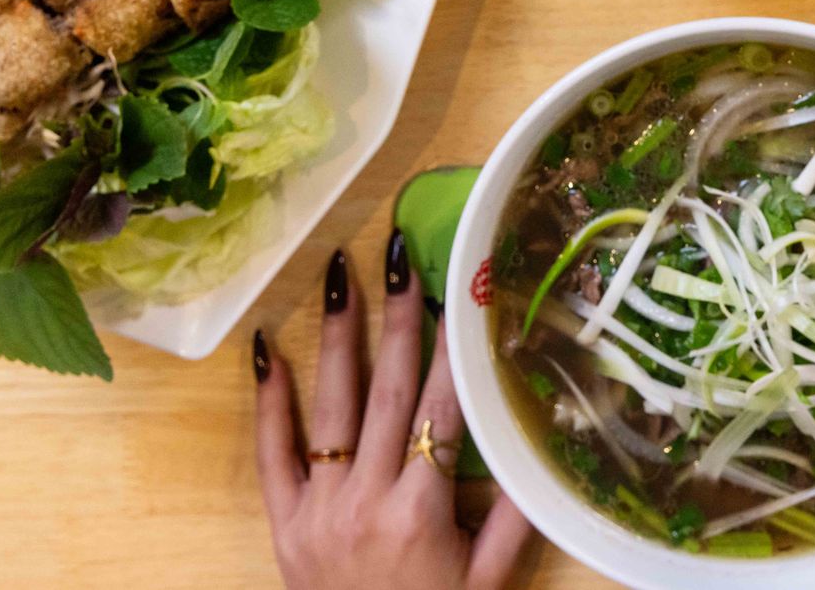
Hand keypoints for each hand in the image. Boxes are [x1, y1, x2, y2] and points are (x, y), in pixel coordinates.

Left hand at [253, 234, 533, 589]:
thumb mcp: (488, 579)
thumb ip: (516, 515)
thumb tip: (545, 443)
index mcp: (421, 510)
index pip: (443, 408)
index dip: (455, 348)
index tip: (464, 294)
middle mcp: (366, 499)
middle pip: (386, 390)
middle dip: (397, 318)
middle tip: (400, 256)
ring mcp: (319, 507)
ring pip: (330, 405)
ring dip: (338, 335)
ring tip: (339, 274)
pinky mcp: (284, 522)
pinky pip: (272, 452)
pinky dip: (270, 399)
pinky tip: (269, 348)